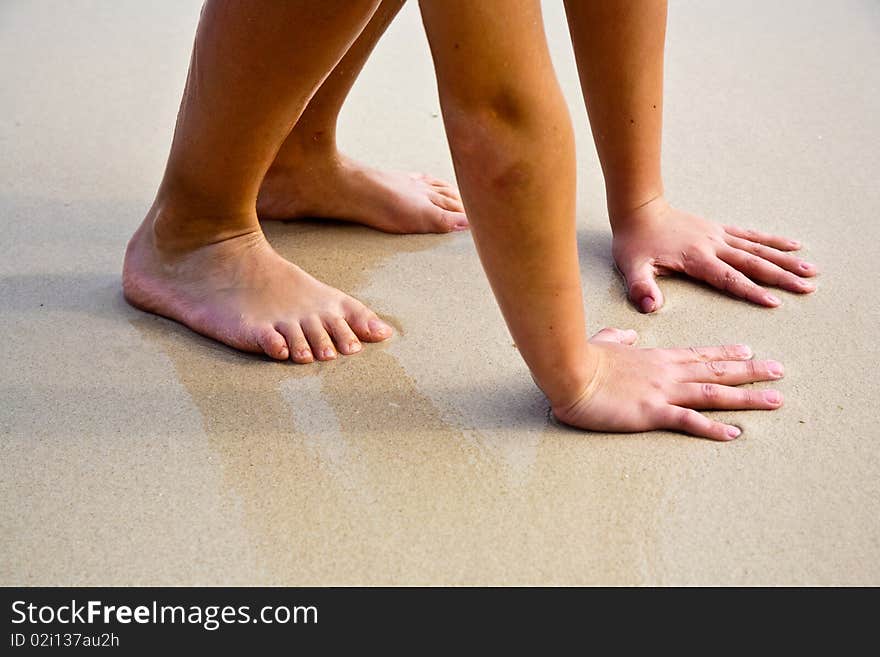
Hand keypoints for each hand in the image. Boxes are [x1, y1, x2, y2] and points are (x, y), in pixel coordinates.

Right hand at [552, 327, 783, 440]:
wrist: (569, 370)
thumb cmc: (582, 357)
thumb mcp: (604, 341)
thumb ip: (619, 337)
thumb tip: (628, 333)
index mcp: (656, 357)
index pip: (699, 354)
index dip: (726, 354)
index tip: (749, 352)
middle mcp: (667, 373)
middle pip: (717, 371)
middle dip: (751, 372)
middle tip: (779, 372)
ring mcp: (662, 392)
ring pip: (714, 394)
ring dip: (746, 398)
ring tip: (774, 400)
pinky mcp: (651, 412)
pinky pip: (689, 421)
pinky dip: (713, 428)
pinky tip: (735, 433)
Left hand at [610, 197, 816, 311]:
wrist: (638, 209)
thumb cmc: (634, 242)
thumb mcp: (631, 268)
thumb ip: (640, 288)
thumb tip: (650, 307)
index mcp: (696, 258)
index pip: (728, 279)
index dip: (751, 291)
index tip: (774, 302)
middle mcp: (713, 245)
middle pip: (753, 263)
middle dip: (781, 277)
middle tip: (807, 289)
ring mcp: (718, 235)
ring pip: (758, 249)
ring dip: (785, 260)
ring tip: (811, 271)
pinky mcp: (718, 228)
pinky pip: (750, 235)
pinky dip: (772, 240)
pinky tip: (793, 246)